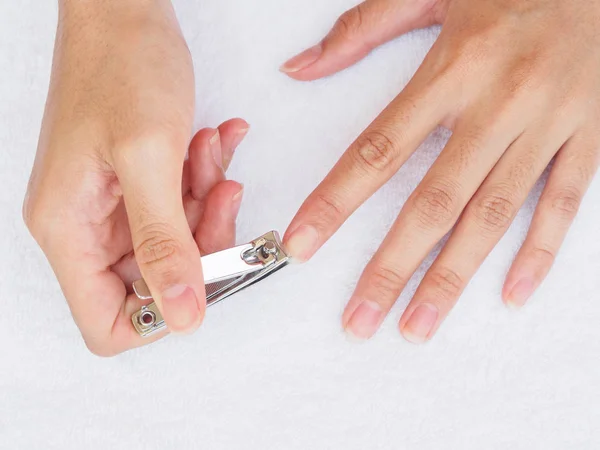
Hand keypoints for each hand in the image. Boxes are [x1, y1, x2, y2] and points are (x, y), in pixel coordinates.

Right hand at [23, 0, 248, 355]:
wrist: (124, 11)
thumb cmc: (121, 64)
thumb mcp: (147, 157)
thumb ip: (164, 244)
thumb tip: (183, 316)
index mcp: (69, 230)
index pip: (107, 323)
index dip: (162, 314)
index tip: (202, 275)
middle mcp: (85, 227)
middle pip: (155, 282)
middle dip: (201, 245)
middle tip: (219, 198)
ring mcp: (113, 207)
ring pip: (177, 244)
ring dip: (206, 205)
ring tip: (209, 157)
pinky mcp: (137, 186)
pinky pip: (181, 208)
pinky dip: (203, 182)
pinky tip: (209, 145)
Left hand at [282, 0, 599, 341]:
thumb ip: (361, 30)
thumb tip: (298, 68)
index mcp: (452, 69)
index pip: (378, 150)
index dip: (336, 203)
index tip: (302, 245)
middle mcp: (499, 105)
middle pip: (433, 202)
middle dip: (391, 268)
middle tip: (360, 320)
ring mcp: (547, 125)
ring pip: (492, 216)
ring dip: (452, 277)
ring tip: (418, 325)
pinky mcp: (588, 136)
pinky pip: (562, 203)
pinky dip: (538, 252)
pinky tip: (510, 295)